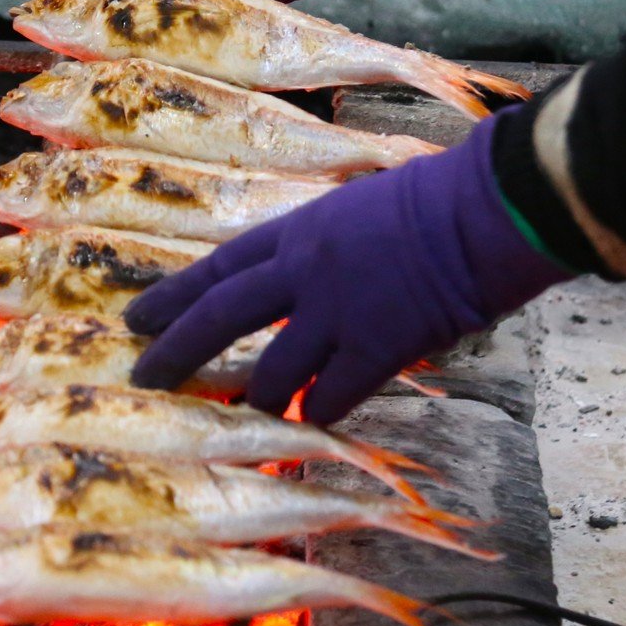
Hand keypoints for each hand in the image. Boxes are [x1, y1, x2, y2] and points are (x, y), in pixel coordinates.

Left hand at [124, 110, 570, 424]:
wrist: (487, 209)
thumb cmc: (440, 198)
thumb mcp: (362, 207)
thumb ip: (327, 246)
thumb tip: (311, 280)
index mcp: (300, 228)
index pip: (220, 266)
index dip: (175, 295)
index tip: (139, 317)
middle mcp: (303, 271)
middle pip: (219, 316)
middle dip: (177, 351)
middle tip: (145, 377)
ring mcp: (336, 312)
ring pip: (271, 373)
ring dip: (259, 400)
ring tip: (250, 415)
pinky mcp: (375, 349)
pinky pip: (329, 399)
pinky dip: (319, 416)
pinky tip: (313, 427)